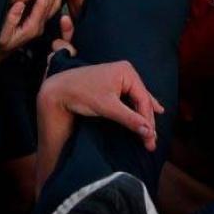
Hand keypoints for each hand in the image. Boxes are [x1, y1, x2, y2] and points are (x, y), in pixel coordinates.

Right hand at [0, 0, 61, 63]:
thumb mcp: (1, 32)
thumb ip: (10, 18)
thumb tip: (20, 4)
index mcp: (32, 27)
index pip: (43, 4)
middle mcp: (39, 26)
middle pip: (52, 3)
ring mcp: (39, 24)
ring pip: (53, 4)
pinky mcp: (37, 21)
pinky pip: (49, 5)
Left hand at [39, 59, 163, 151]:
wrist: (58, 89)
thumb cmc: (81, 94)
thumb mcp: (107, 107)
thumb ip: (129, 119)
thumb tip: (149, 132)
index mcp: (126, 72)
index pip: (143, 100)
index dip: (148, 121)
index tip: (151, 139)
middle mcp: (125, 71)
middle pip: (142, 100)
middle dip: (147, 122)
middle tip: (152, 142)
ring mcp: (120, 76)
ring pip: (137, 100)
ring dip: (144, 117)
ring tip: (154, 132)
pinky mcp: (113, 83)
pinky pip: (131, 98)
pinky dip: (138, 108)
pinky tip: (155, 109)